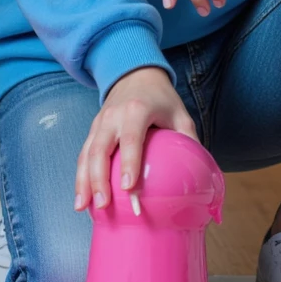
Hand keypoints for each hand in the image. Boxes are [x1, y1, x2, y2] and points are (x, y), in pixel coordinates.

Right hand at [75, 66, 197, 211]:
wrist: (135, 74)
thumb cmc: (160, 98)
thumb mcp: (179, 113)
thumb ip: (188, 140)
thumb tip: (200, 175)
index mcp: (137, 110)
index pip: (131, 139)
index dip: (128, 163)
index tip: (127, 188)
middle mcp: (113, 116)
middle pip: (101, 149)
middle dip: (99, 179)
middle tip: (103, 206)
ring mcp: (99, 122)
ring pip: (87, 154)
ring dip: (83, 182)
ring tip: (83, 207)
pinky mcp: (92, 130)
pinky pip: (83, 154)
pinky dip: (80, 177)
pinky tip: (82, 199)